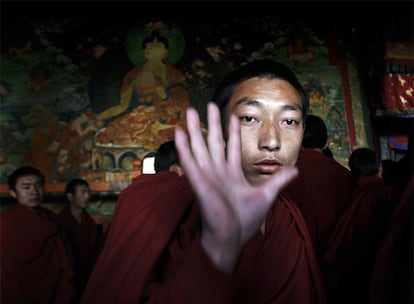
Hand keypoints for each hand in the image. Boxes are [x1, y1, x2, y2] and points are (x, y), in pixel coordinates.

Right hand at [174, 102, 297, 272]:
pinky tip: (179, 133)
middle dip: (212, 123)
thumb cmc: (245, 220)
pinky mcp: (198, 182)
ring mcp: (207, 175)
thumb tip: (296, 170)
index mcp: (233, 173)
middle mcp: (218, 171)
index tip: (233, 115)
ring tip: (190, 111)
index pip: (232, 146)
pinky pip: (189, 162)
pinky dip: (183, 147)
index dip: (232, 131)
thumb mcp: (267, 195)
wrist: (232, 236)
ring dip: (195, 129)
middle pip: (214, 141)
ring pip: (200, 147)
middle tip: (208, 105)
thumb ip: (279, 180)